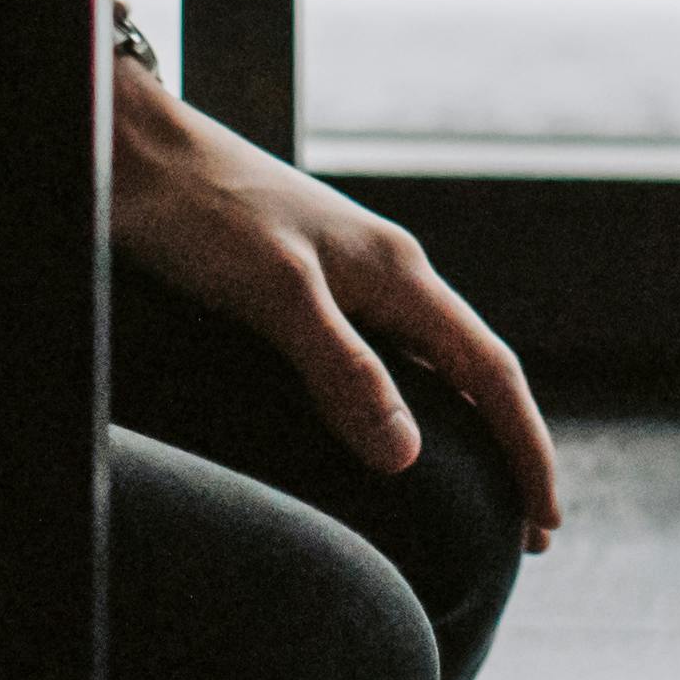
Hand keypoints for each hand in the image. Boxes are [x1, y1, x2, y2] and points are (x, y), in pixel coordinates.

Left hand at [110, 69, 565, 552]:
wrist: (134, 151)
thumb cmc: (201, 211)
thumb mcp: (276, 294)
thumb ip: (343, 370)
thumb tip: (406, 456)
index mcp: (397, 273)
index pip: (490, 372)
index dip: (525, 448)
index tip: (545, 523)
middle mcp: (384, 274)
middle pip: (470, 369)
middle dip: (504, 445)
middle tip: (522, 529)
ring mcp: (344, 277)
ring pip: (423, 363)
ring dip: (455, 427)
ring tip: (463, 492)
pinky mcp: (300, 285)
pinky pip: (375, 356)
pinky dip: (398, 403)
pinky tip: (372, 430)